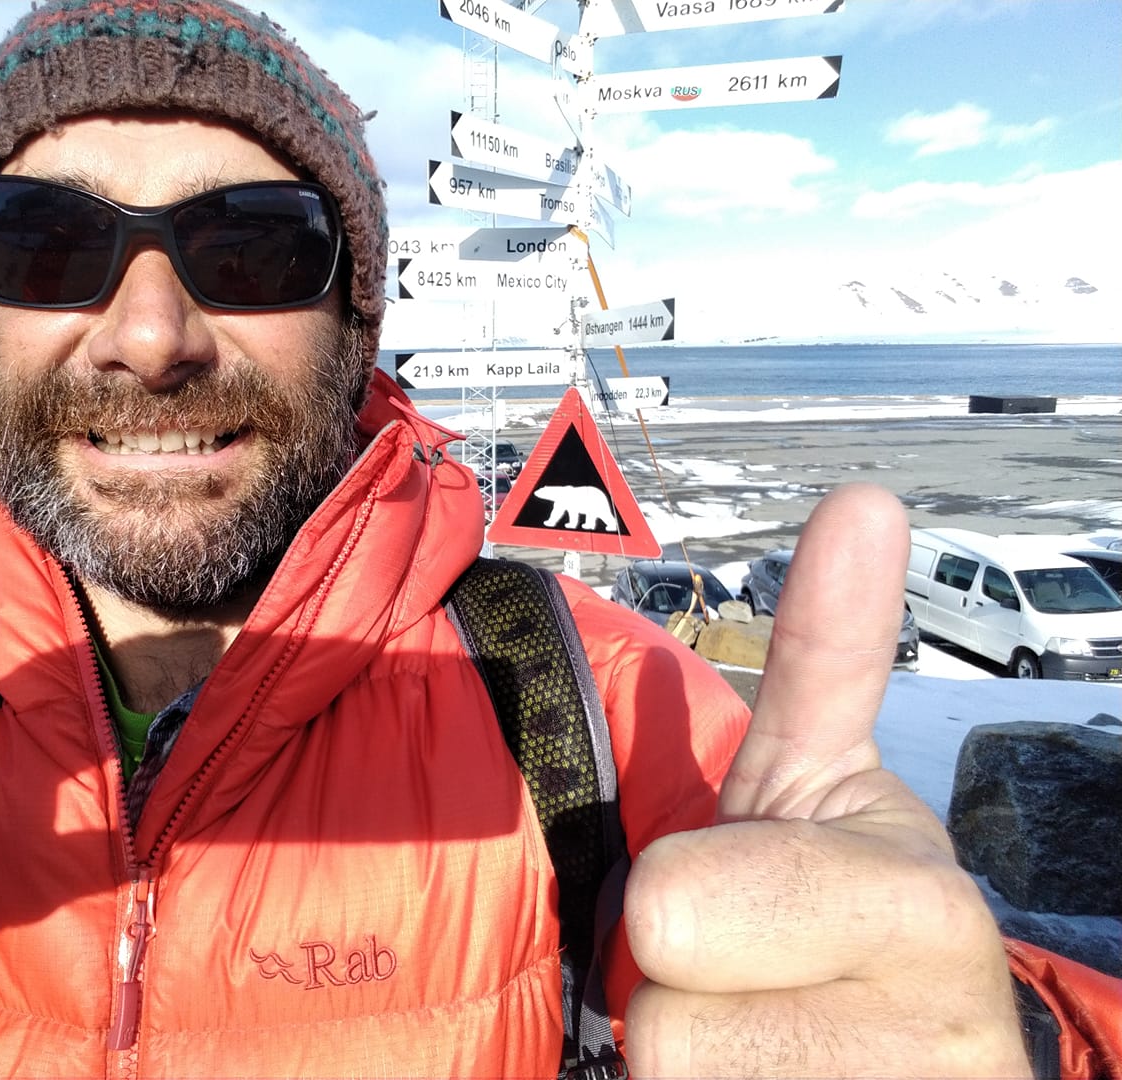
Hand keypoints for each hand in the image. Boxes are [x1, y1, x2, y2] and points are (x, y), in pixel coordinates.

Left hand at [623, 484, 1029, 1076]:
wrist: (903, 1063)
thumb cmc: (838, 916)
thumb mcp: (825, 786)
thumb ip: (829, 656)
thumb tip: (865, 500)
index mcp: (917, 908)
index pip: (669, 911)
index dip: (672, 905)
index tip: (728, 906)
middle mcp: (939, 1042)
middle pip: (660, 1020)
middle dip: (676, 987)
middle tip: (745, 978)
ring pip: (666, 1079)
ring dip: (689, 1061)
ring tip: (766, 1042)